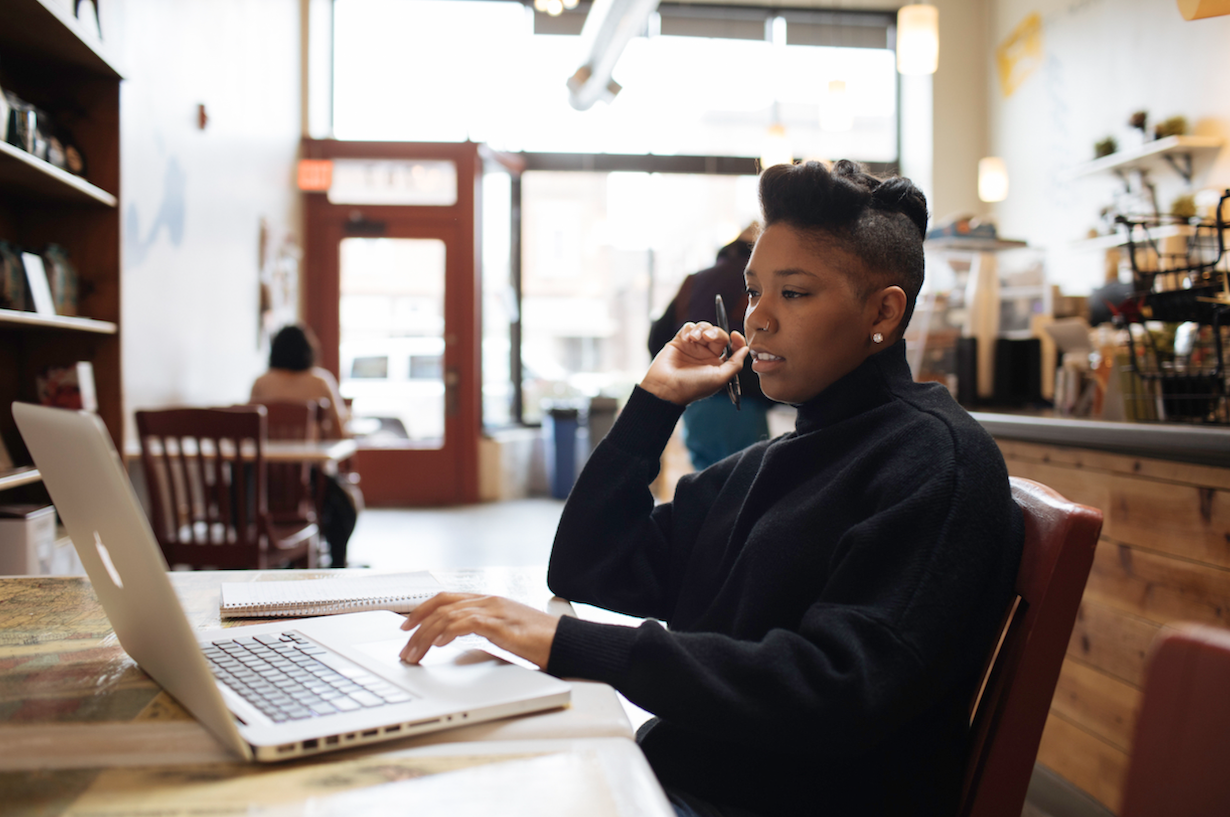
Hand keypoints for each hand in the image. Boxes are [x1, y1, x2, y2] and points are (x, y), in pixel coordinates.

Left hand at [398, 593, 560, 667]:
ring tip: (416, 654)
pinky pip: (468, 623)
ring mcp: (495, 611)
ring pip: (448, 615)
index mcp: (488, 601)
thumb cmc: (540, 640)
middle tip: (404, 645)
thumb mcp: (504, 632)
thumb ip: (482, 630)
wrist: (567, 643)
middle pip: (441, 604)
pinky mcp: (502, 625)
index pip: (446, 598)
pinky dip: (449, 632)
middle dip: (416, 624)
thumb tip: (457, 639)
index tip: (406, 626)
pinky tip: (440, 644)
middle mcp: (489, 601)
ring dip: (426, 635)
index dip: (422, 610)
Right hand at [640, 321, 748, 405]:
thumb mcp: (720, 378)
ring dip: (701, 329)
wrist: (666, 388)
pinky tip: (687, 338)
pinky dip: (689, 329)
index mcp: (718, 364)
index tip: (735, 335)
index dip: (736, 340)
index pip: (732, 346)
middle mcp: (706, 354)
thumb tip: (746, 349)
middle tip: (707, 337)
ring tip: (694, 337)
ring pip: (703, 328)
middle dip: (715, 332)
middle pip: (717, 334)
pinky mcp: (679, 341)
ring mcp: (693, 347)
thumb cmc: (693, 386)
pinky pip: (688, 327)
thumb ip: (736, 364)